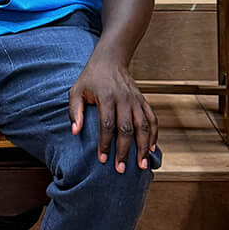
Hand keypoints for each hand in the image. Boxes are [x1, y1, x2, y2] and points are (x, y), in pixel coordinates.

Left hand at [68, 51, 156, 171]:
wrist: (110, 60)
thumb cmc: (90, 78)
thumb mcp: (76, 91)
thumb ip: (74, 111)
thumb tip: (75, 132)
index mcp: (107, 97)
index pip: (107, 125)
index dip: (105, 143)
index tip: (102, 160)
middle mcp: (124, 99)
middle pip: (127, 129)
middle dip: (124, 150)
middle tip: (121, 169)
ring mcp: (136, 100)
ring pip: (144, 126)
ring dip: (143, 146)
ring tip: (142, 165)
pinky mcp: (143, 100)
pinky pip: (152, 119)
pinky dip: (154, 135)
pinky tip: (152, 149)